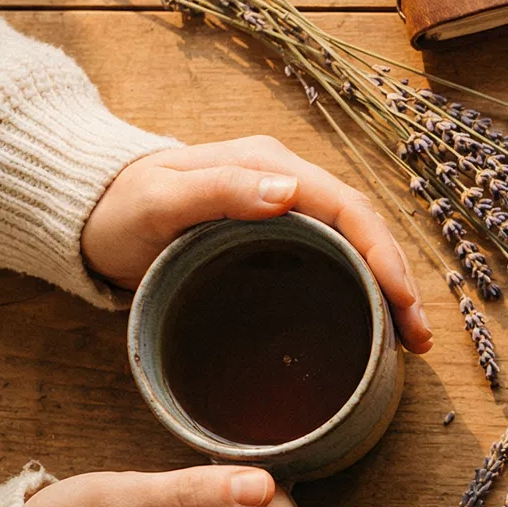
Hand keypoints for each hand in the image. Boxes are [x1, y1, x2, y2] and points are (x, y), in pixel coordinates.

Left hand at [82, 137, 432, 353]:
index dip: (383, 254)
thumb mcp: (159, 201)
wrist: (89, 213)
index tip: (403, 302)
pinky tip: (374, 324)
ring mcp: (284, 207)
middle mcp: (286, 180)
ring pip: (356, 245)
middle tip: (417, 338)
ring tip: (409, 339)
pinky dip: (363, 290)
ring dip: (388, 288)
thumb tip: (290, 192)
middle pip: (363, 228)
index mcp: (268, 166)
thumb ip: (219, 191)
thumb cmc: (118, 210)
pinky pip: (334, 258)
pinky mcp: (277, 235)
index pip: (347, 207)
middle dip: (399, 280)